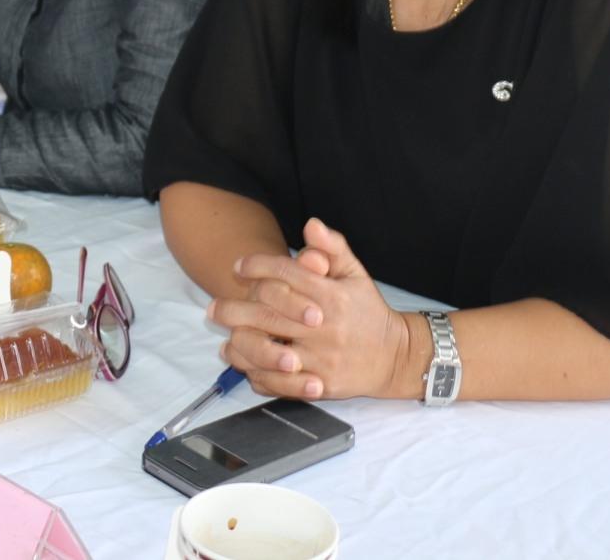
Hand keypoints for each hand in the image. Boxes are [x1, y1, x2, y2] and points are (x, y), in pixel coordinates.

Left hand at [215, 218, 414, 400]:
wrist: (396, 357)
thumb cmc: (368, 311)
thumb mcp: (356, 274)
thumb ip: (332, 248)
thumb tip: (310, 224)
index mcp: (331, 296)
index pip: (286, 274)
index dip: (257, 267)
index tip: (238, 267)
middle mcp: (324, 327)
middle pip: (268, 314)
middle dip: (235, 309)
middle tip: (213, 307)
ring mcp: (322, 358)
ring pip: (269, 352)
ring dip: (241, 344)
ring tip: (225, 338)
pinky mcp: (321, 385)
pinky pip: (281, 383)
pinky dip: (258, 375)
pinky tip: (245, 366)